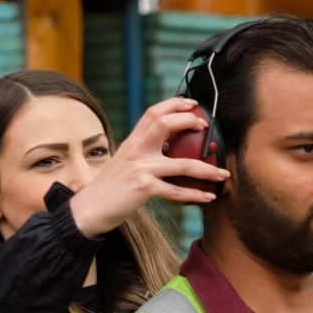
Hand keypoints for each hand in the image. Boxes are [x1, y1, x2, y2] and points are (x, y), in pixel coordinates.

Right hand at [70, 97, 230, 236]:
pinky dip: (196, 195)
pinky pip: (177, 191)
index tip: (192, 104)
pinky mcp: (144, 188)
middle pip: (164, 124)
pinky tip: (208, 197)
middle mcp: (136, 151)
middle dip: (189, 121)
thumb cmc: (109, 188)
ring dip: (207, 169)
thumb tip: (163, 150)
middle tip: (206, 127)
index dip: (174, 104)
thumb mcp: (123, 162)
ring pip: (182, 164)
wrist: (89, 209)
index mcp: (132, 142)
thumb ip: (141, 152)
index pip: (153, 113)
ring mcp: (141, 169)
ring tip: (223, 174)